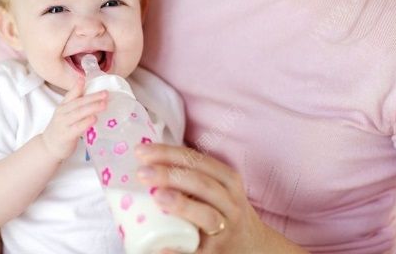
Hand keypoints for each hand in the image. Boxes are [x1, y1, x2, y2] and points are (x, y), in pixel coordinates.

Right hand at [41, 77, 107, 160]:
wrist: (48, 147)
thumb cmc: (61, 129)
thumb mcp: (66, 115)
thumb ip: (76, 106)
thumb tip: (93, 97)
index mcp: (63, 107)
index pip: (71, 94)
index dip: (77, 86)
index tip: (84, 78)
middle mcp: (62, 113)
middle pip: (78, 102)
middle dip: (92, 97)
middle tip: (105, 93)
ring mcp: (63, 124)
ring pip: (78, 113)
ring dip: (92, 107)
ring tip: (104, 104)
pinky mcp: (66, 135)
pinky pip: (77, 127)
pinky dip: (86, 122)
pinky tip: (94, 119)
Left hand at [134, 143, 306, 253]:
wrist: (253, 246)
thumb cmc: (224, 210)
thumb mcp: (218, 187)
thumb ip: (191, 173)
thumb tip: (147, 160)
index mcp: (227, 180)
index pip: (197, 160)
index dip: (169, 153)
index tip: (142, 151)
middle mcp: (230, 203)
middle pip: (201, 184)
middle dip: (170, 175)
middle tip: (142, 172)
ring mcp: (226, 230)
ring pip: (208, 215)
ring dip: (181, 204)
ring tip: (156, 196)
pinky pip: (198, 252)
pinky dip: (179, 250)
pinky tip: (162, 246)